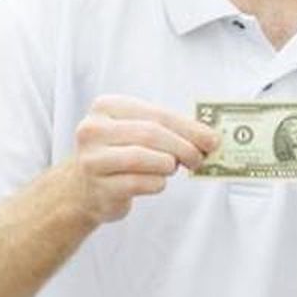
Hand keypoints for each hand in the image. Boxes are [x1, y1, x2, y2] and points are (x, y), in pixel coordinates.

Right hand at [67, 94, 218, 222]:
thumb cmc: (119, 154)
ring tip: (172, 168)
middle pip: (151, 134)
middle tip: (199, 159)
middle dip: (183, 147)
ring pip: (144, 158)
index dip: (189, 128)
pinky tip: (157, 182)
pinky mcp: (98, 187)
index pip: (157, 114)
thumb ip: (170, 130)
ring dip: (168, 165)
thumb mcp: (138, 132)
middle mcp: (93, 129)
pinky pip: (140, 183)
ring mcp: (92, 159)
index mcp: (106, 107)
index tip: (213, 140)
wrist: (83, 190)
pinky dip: (157, 183)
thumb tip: (210, 139)